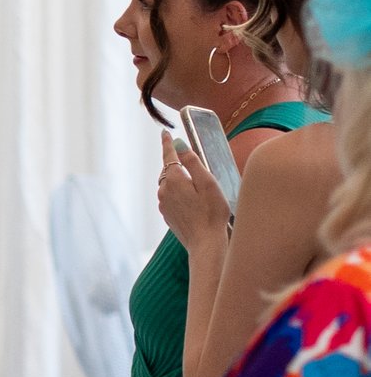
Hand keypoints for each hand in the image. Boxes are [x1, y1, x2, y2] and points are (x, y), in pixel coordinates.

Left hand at [158, 132, 229, 248]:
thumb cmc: (212, 212)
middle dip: (176, 163)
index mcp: (174, 180)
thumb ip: (193, 162)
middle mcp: (164, 190)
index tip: (165, 133)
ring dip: (178, 180)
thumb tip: (179, 144)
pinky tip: (192, 199)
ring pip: (169, 184)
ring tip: (194, 183)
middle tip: (187, 159)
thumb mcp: (208, 183)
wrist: (205, 242)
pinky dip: (178, 193)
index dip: (168, 143)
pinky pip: (170, 197)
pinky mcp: (167, 214)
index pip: (169, 156)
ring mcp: (163, 204)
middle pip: (168, 170)